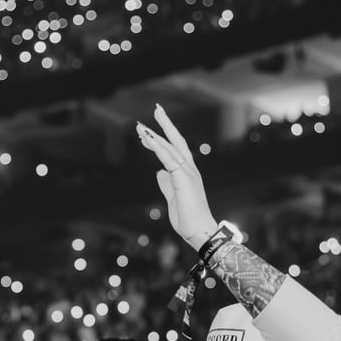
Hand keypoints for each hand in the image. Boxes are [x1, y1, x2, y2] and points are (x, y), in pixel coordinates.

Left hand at [135, 104, 218, 249]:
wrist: (199, 231)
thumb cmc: (188, 219)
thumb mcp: (172, 198)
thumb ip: (167, 184)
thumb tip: (159, 173)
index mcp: (187, 173)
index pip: (175, 150)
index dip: (163, 137)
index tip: (150, 129)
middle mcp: (190, 169)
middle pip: (176, 141)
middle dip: (166, 124)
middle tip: (157, 109)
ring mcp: (188, 173)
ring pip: (170, 148)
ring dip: (155, 135)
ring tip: (141, 126)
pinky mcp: (183, 179)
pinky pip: (168, 159)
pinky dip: (158, 148)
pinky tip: (149, 139)